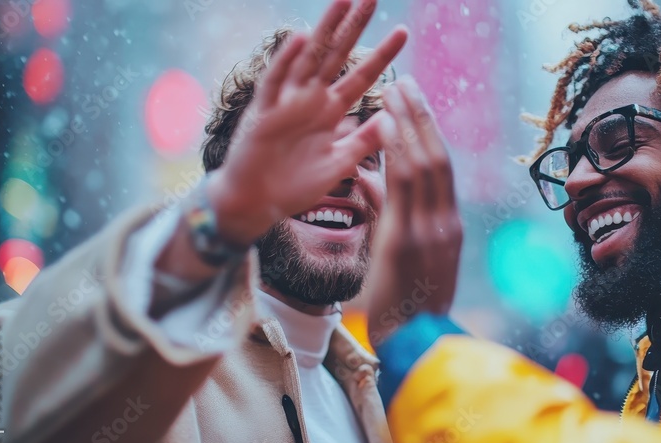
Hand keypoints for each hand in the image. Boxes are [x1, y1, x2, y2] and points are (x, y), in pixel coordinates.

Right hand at [209, 0, 407, 245]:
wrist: (256, 203)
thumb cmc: (295, 184)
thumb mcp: (340, 162)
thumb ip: (364, 140)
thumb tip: (394, 120)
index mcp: (330, 110)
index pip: (362, 75)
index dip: (382, 54)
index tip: (404, 32)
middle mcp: (310, 99)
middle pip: (336, 55)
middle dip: (354, 26)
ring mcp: (286, 101)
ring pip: (308, 58)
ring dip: (324, 30)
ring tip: (343, 0)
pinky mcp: (264, 112)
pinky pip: (276, 81)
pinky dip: (287, 60)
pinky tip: (301, 38)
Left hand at [367, 77, 461, 347]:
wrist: (412, 344)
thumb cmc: (402, 304)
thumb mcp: (395, 250)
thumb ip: (384, 210)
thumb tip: (366, 176)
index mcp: (446, 226)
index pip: (441, 169)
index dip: (429, 132)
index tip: (415, 103)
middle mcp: (444, 223)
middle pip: (437, 157)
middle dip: (422, 117)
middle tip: (406, 82)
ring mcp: (429, 231)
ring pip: (425, 164)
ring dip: (409, 124)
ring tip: (395, 91)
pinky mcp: (408, 241)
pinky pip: (405, 188)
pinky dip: (397, 152)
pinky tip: (386, 126)